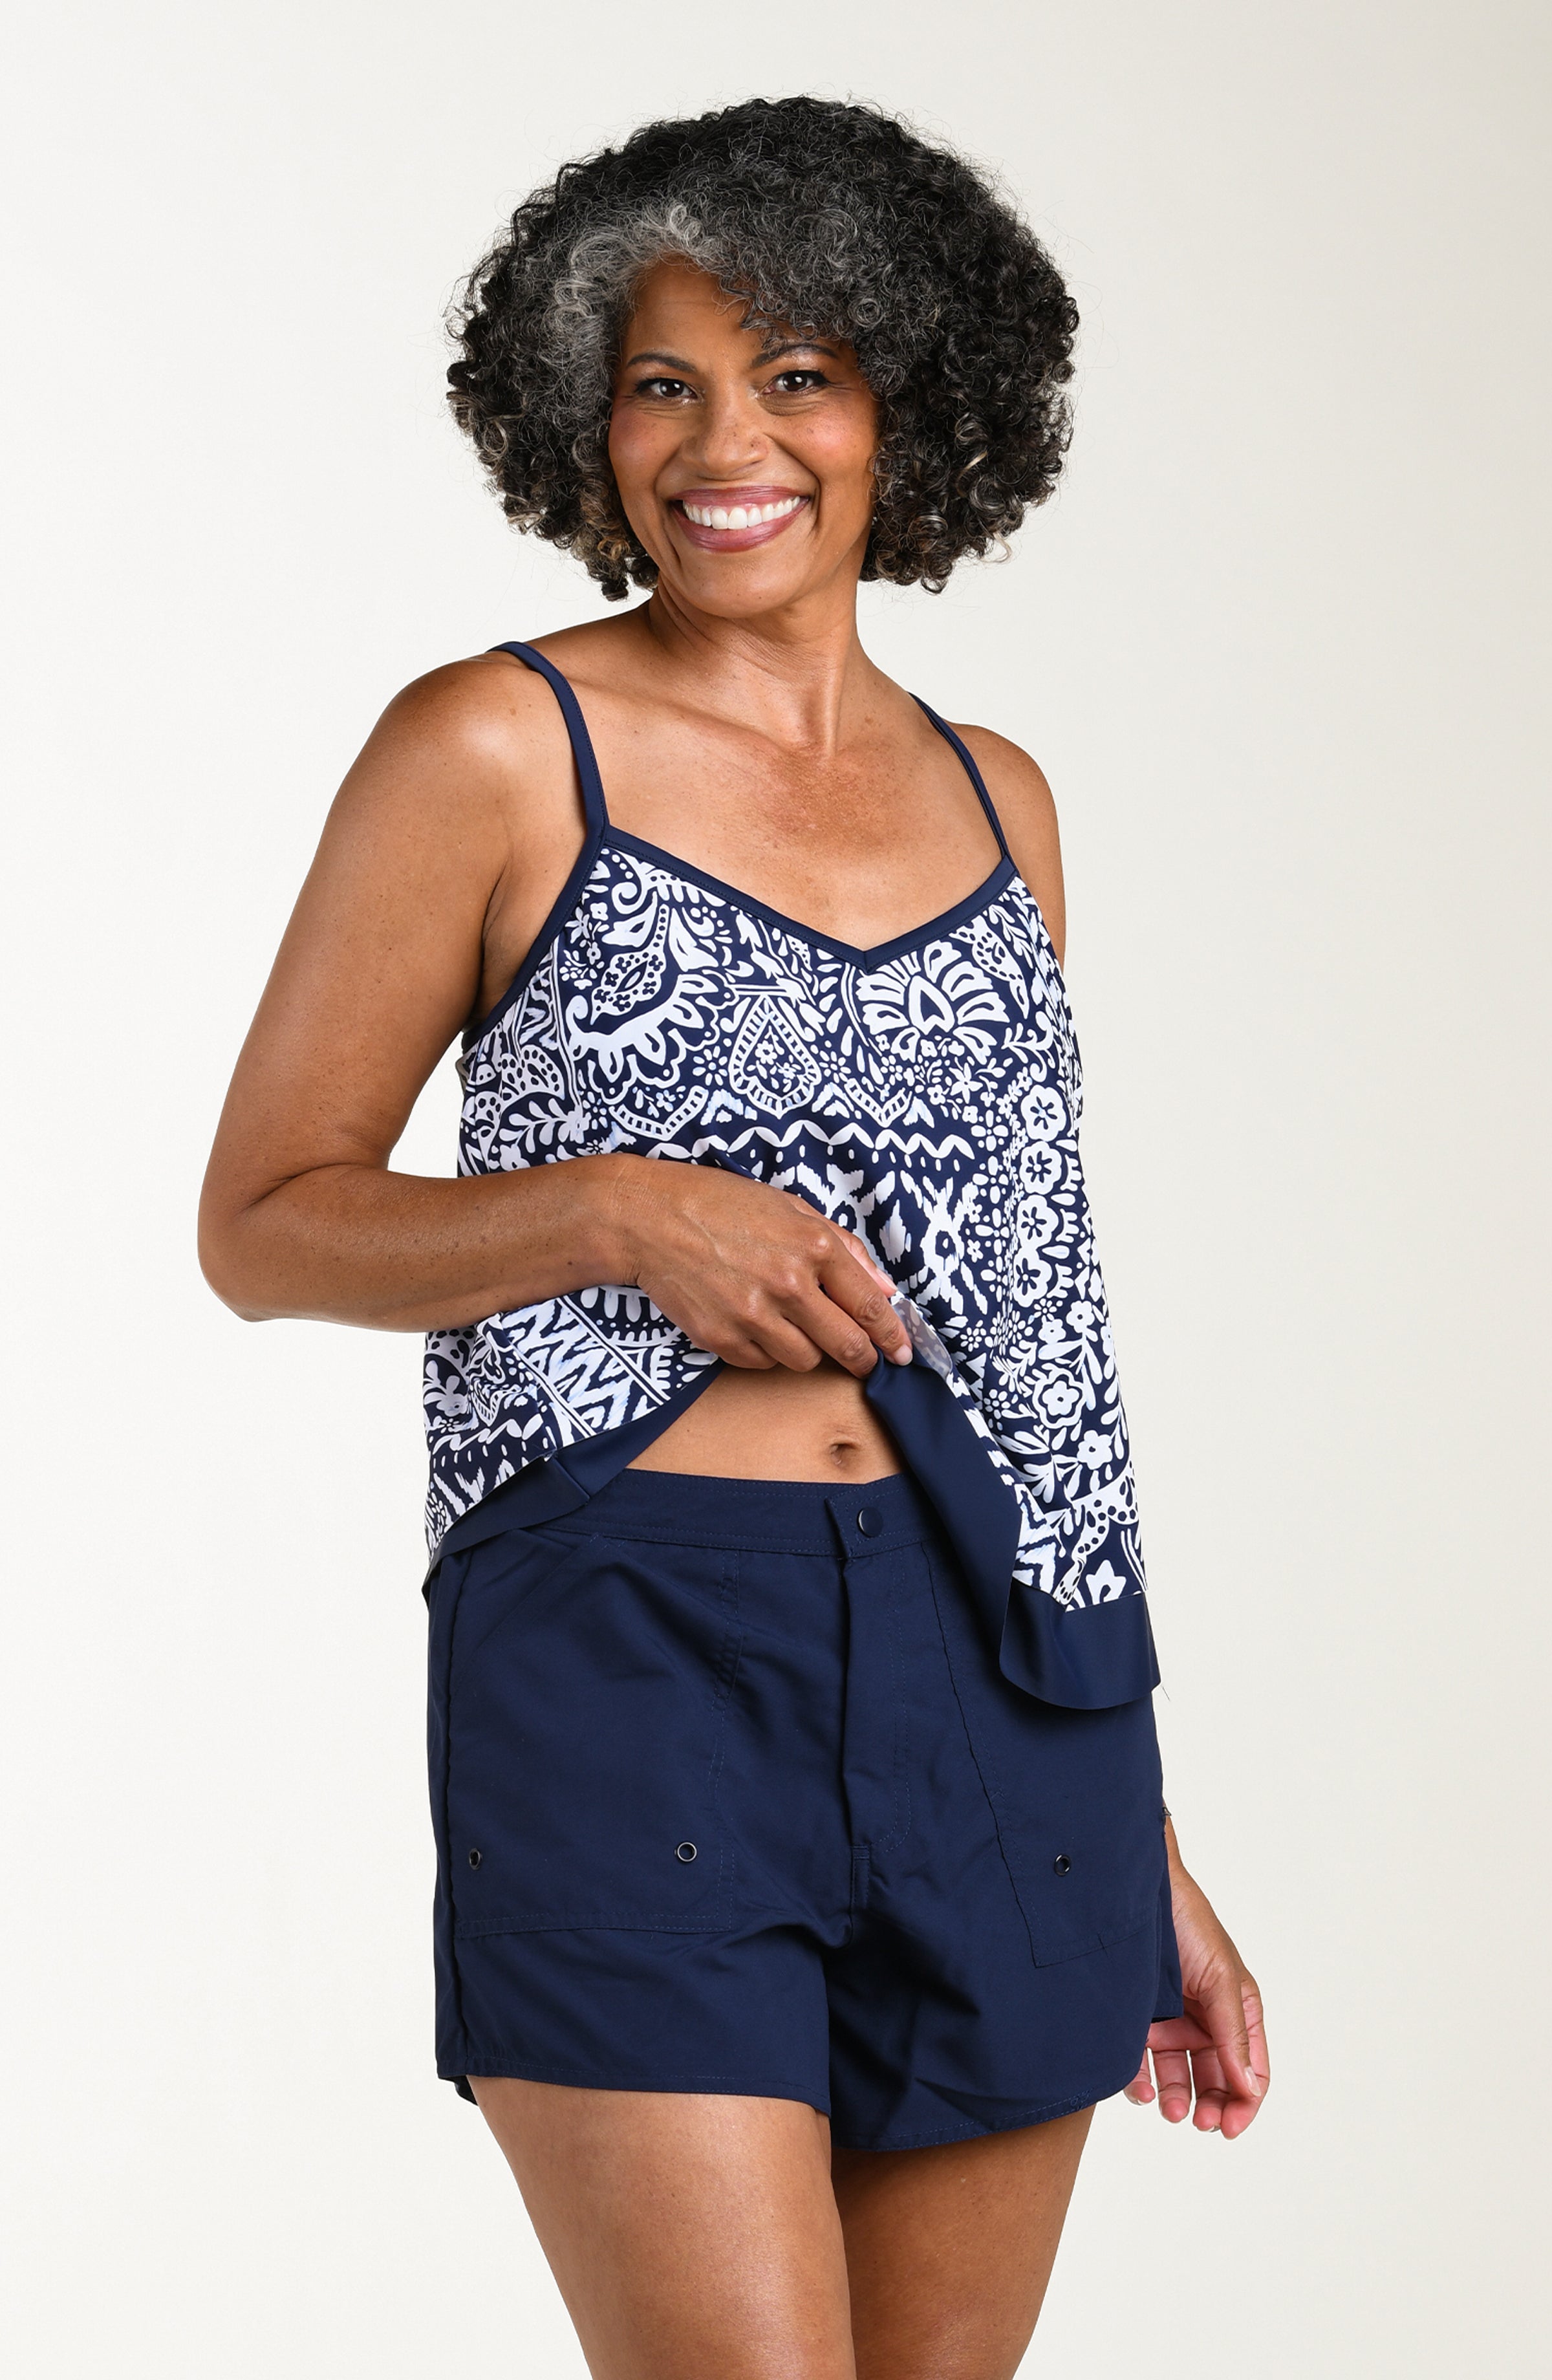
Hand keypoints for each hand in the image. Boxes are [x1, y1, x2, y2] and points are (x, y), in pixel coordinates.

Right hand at [609, 1158, 912, 1375]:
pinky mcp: (722, 1338)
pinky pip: (762, 1364)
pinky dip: (766, 1351)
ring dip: (808, 1350)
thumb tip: (884, 1288)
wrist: (650, 1218)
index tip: (903, 1352)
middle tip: (865, 1361)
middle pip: (846, 1346)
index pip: (869, 1306)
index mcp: (812, 1246)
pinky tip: (752, 1321)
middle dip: (863, 1359)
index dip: (892, 1336)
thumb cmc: (720, 1204)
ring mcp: (754, 1316)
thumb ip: (843, 1248)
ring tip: (789, 1322)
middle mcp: (788, 1285)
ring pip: (806, 1361)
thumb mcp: (790, 1207)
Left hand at [1124, 1829, 1267, 2138]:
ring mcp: (1171, 2020)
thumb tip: (1248, 2088)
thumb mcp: (1221, 1978)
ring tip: (1172, 2109)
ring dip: (1179, 2099)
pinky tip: (1144, 2091)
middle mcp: (1206, 2018)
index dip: (1244, 2102)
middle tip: (1199, 2121)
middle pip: (1216, 2079)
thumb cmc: (1187, 1922)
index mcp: (1237, 2009)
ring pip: (1179, 2076)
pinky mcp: (1137, 2019)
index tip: (1228, 2127)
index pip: (1251, 2069)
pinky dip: (1143, 2084)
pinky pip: (1141, 2063)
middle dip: (1211, 2105)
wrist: (1132, 1892)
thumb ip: (1234, 2033)